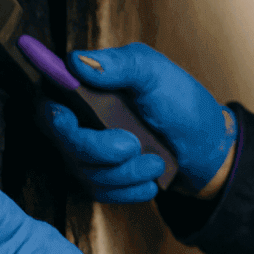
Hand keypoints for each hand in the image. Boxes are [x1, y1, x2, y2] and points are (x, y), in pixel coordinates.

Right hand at [40, 42, 237, 200]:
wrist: (206, 146)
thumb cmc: (181, 102)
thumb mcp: (156, 73)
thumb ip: (120, 64)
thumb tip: (75, 61)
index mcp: (88, 87)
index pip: (47, 100)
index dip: (53, 113)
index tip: (70, 118)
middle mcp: (80, 120)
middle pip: (63, 140)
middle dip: (98, 149)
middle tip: (133, 145)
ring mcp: (87, 151)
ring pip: (83, 171)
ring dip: (125, 171)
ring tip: (156, 160)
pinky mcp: (100, 178)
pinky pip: (99, 193)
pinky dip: (129, 189)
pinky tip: (151, 179)